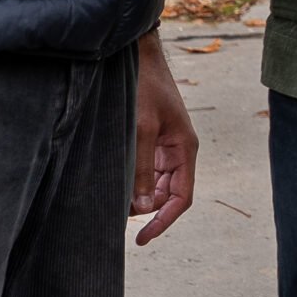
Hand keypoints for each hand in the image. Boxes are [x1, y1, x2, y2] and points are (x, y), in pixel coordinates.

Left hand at [131, 31, 196, 246]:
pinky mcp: (152, 139)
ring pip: (156, 184)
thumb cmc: (142, 88)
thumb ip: (142, 169)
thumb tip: (142, 208)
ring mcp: (165, 145)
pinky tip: (114, 182)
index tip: (142, 239)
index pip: (182, 198)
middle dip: (147, 210)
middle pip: (168, 194)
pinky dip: (133, 180)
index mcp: (184, 148)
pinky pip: (146, 169)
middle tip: (117, 218)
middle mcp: (178, 150)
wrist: (137, 56)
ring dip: (138, 195)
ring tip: (112, 200)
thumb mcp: (141, 130)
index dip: (164, 221)